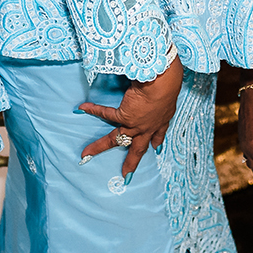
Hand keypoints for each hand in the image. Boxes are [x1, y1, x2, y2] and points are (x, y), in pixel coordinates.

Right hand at [80, 57, 182, 176]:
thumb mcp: (170, 89)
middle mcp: (149, 126)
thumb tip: (163, 78)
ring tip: (86, 154)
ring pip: (117, 140)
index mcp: (162, 118)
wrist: (163, 82)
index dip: (156, 141)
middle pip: (138, 148)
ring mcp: (136, 125)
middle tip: (127, 174)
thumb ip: (164, 90)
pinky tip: (82, 109)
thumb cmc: (168, 81)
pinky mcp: (125, 116)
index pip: (159, 133)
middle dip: (132, 161)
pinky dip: (94, 110)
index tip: (156, 147)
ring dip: (100, 147)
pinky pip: (106, 114)